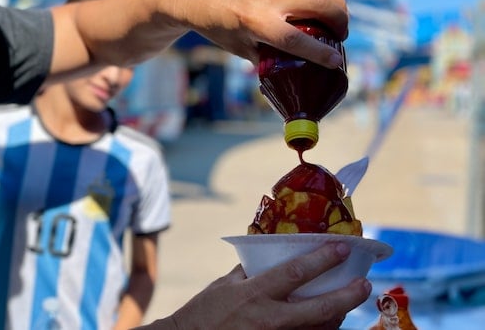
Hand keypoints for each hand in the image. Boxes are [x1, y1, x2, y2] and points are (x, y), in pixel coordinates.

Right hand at [142, 242, 370, 329]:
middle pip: (318, 308)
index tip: (342, 248)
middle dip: (346, 296)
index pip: (295, 272)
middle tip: (364, 284)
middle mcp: (268, 318)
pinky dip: (320, 329)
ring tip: (348, 303)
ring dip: (338, 317)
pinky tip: (328, 322)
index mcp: (254, 293)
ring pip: (319, 329)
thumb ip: (249, 271)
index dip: (322, 259)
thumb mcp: (225, 285)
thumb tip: (270, 253)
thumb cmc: (204, 311)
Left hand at [172, 0, 347, 67]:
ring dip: (339, 2)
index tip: (335, 61)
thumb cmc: (219, 27)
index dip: (319, 53)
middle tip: (339, 35)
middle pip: (319, 5)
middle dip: (340, 21)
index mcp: (254, 22)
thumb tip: (297, 73)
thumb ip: (268, 60)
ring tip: (338, 18)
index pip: (295, 39)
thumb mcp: (241, 49)